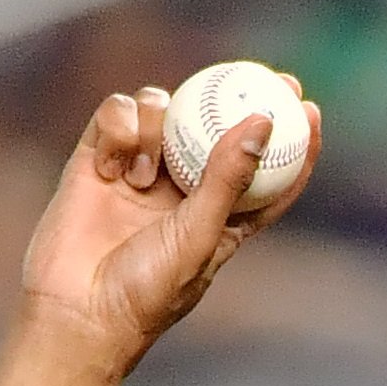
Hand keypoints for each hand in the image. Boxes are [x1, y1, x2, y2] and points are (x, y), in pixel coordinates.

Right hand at [16, 80, 322, 370]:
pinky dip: (119, 128)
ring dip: (159, 127)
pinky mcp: (99, 160)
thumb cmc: (147, 289)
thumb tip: (263, 122)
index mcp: (222, 218)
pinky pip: (118, 115)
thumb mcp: (199, 234)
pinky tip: (112, 167)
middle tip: (260, 76)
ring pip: (165, 111)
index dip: (292, 141)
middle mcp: (183, 189)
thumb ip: (228, 178)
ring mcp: (141, 171)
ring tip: (145, 176)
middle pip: (217, 128)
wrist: (76, 309)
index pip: (268, 174)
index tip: (310, 108)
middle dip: (238, 98)